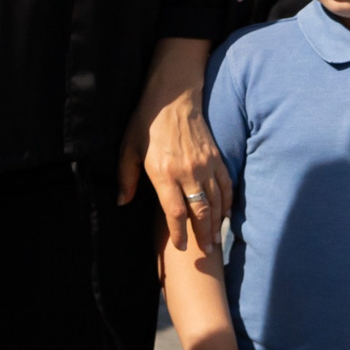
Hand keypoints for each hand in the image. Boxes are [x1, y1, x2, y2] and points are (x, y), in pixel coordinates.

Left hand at [120, 37, 229, 249]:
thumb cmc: (145, 122)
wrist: (173, 96)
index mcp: (163, 172)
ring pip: (216, 201)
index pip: (175, 211)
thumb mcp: (127, 148)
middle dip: (204, 234)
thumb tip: (122, 202)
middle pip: (201, 212)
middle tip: (206, 252)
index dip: (179, 232)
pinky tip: (226, 214)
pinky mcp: (217, 158)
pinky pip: (227, 186)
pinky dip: (228, 202)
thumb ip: (126, 178)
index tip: (181, 247)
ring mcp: (206, 165)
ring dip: (217, 223)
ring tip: (216, 240)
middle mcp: (187, 172)